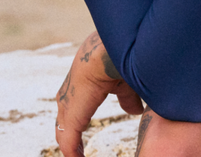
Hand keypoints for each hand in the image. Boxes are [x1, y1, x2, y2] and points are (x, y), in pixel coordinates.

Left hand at [55, 31, 144, 156]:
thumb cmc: (119, 59)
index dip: (77, 125)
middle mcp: (69, 95)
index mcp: (80, 85)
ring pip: (65, 132)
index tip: (84, 138)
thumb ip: (127, 99)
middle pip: (65, 122)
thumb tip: (135, 111)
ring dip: (72, 146)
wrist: (110, 53)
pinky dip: (73, 151)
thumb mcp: (125, 82)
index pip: (73, 110)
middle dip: (70, 139)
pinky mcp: (71, 117)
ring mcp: (67, 106)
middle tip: (78, 153)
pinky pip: (69, 141)